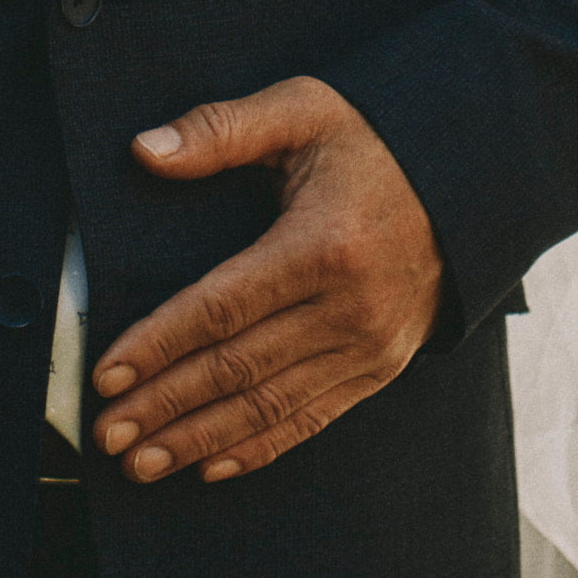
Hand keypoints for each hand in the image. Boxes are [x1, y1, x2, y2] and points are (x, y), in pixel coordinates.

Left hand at [92, 77, 442, 484]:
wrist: (471, 176)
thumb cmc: (374, 139)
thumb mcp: (303, 111)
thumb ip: (221, 129)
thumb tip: (143, 151)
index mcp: (322, 244)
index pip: (221, 308)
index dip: (158, 345)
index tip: (106, 374)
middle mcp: (349, 306)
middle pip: (237, 368)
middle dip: (165, 405)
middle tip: (106, 433)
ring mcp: (369, 344)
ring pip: (269, 405)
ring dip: (200, 439)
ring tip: (141, 461)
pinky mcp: (381, 367)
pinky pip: (311, 418)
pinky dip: (259, 447)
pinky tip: (211, 466)